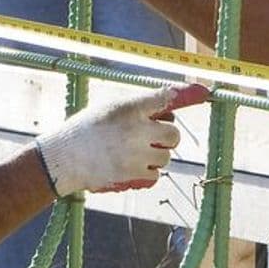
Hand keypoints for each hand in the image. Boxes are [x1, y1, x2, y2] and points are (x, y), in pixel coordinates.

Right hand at [31, 82, 202, 195]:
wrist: (63, 158)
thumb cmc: (86, 130)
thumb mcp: (110, 107)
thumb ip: (139, 106)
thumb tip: (170, 104)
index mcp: (129, 107)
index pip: (165, 97)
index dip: (187, 95)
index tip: (204, 92)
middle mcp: (135, 129)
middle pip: (174, 134)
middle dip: (166, 136)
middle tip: (150, 136)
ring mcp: (135, 153)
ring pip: (166, 156)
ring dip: (155, 156)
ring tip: (131, 153)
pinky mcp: (132, 174)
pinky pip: (156, 175)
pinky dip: (148, 173)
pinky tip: (130, 167)